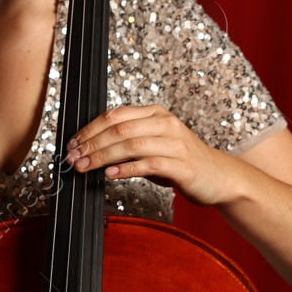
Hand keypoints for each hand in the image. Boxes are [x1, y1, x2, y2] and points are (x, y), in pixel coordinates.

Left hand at [64, 104, 237, 205]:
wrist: (219, 177)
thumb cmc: (181, 162)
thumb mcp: (153, 145)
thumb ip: (128, 143)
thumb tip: (89, 150)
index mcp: (155, 114)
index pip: (115, 115)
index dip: (90, 129)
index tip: (72, 144)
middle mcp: (165, 124)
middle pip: (119, 128)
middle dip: (91, 144)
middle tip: (73, 158)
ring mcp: (175, 143)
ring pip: (131, 144)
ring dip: (102, 157)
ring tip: (85, 167)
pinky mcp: (182, 165)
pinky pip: (149, 164)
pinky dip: (126, 169)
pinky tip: (110, 174)